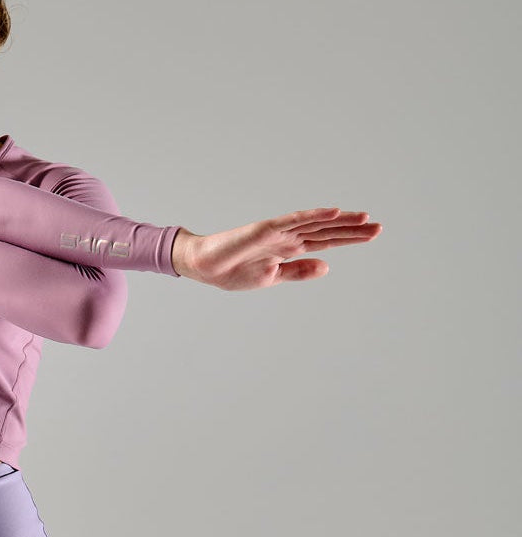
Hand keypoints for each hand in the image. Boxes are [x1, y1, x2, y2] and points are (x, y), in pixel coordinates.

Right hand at [176, 207, 381, 288]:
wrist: (205, 267)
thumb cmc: (232, 272)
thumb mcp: (271, 277)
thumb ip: (298, 271)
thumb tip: (327, 267)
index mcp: (289, 250)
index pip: (326, 242)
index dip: (349, 239)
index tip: (372, 235)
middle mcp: (288, 237)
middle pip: (326, 231)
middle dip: (352, 229)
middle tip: (378, 227)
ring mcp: (279, 231)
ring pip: (316, 223)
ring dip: (340, 220)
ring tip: (364, 218)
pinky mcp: (266, 229)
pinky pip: (295, 220)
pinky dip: (314, 215)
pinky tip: (333, 212)